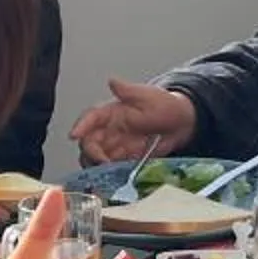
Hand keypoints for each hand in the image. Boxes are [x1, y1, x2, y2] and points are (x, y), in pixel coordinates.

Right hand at [70, 78, 195, 164]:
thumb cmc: (165, 106)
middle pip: (89, 142)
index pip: (90, 118)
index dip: (80, 126)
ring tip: (107, 171)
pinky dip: (109, 174)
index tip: (74, 135)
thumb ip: (129, 91)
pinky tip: (115, 177)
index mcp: (112, 113)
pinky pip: (110, 169)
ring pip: (95, 158)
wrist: (183, 124)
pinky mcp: (125, 160)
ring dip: (96, 166)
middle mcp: (110, 130)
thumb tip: (112, 81)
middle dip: (90, 152)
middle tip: (102, 161)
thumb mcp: (148, 96)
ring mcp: (116, 146)